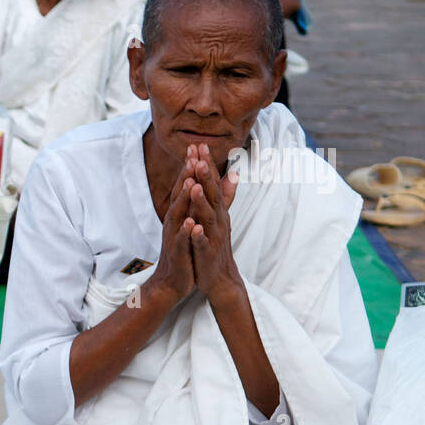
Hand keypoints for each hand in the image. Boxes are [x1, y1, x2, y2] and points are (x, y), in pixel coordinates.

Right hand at [146, 150, 197, 304]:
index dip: (190, 167)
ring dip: (184, 198)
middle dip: (186, 175)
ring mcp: (174, 235)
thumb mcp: (193, 223)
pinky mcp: (177, 252)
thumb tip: (205, 183)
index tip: (197, 146)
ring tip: (191, 182)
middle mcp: (174, 221)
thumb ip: (199, 204)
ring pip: (178, 214)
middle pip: (179, 194)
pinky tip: (191, 223)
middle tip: (192, 155)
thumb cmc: (185, 250)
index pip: (185, 186)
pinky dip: (185, 231)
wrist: (172, 281)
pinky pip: (180, 240)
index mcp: (180, 213)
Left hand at [186, 143, 242, 307]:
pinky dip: (197, 235)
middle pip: (212, 196)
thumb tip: (233, 173)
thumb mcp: (221, 217)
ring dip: (201, 201)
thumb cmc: (215, 245)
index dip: (206, 166)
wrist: (219, 278)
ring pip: (207, 217)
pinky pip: (201, 243)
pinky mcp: (206, 254)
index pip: (212, 185)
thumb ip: (225, 195)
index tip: (199, 145)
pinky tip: (192, 227)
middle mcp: (217, 221)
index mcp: (217, 212)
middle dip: (205, 176)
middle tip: (199, 156)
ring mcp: (213, 237)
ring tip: (194, 185)